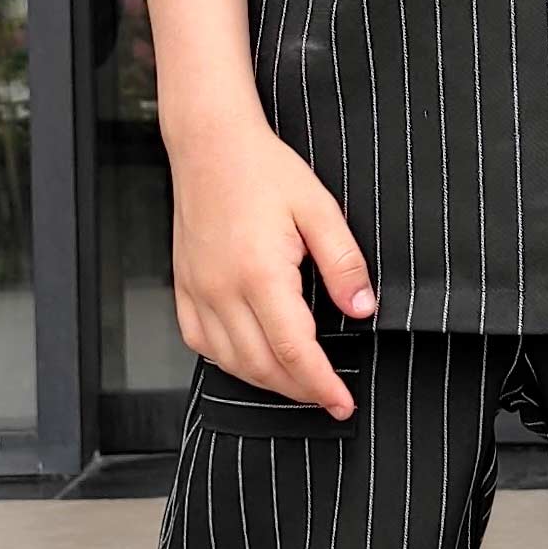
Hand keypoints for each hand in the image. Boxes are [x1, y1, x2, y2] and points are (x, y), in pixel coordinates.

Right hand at [168, 118, 377, 416]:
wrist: (210, 144)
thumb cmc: (263, 169)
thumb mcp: (320, 209)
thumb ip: (344, 263)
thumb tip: (363, 308)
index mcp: (260, 273)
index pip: (296, 351)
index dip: (322, 385)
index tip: (344, 404)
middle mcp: (223, 290)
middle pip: (263, 366)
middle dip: (300, 391)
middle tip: (330, 397)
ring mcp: (198, 291)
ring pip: (231, 362)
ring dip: (268, 382)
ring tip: (300, 383)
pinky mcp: (184, 287)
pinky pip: (201, 343)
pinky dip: (230, 362)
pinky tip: (253, 359)